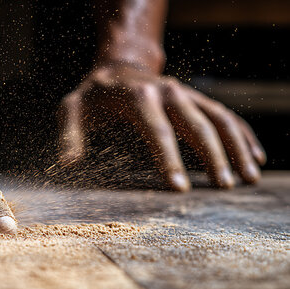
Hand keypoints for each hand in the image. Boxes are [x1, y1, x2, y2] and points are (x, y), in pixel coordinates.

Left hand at [58, 64, 265, 190]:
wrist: (118, 66)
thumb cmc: (93, 94)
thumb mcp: (73, 108)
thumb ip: (69, 135)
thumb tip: (68, 164)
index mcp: (138, 95)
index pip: (157, 130)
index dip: (168, 159)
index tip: (179, 187)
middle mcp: (168, 91)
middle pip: (197, 125)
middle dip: (212, 157)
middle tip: (222, 187)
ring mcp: (186, 94)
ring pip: (219, 118)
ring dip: (236, 148)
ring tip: (249, 178)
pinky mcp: (197, 99)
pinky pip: (227, 115)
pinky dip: (243, 135)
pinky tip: (256, 157)